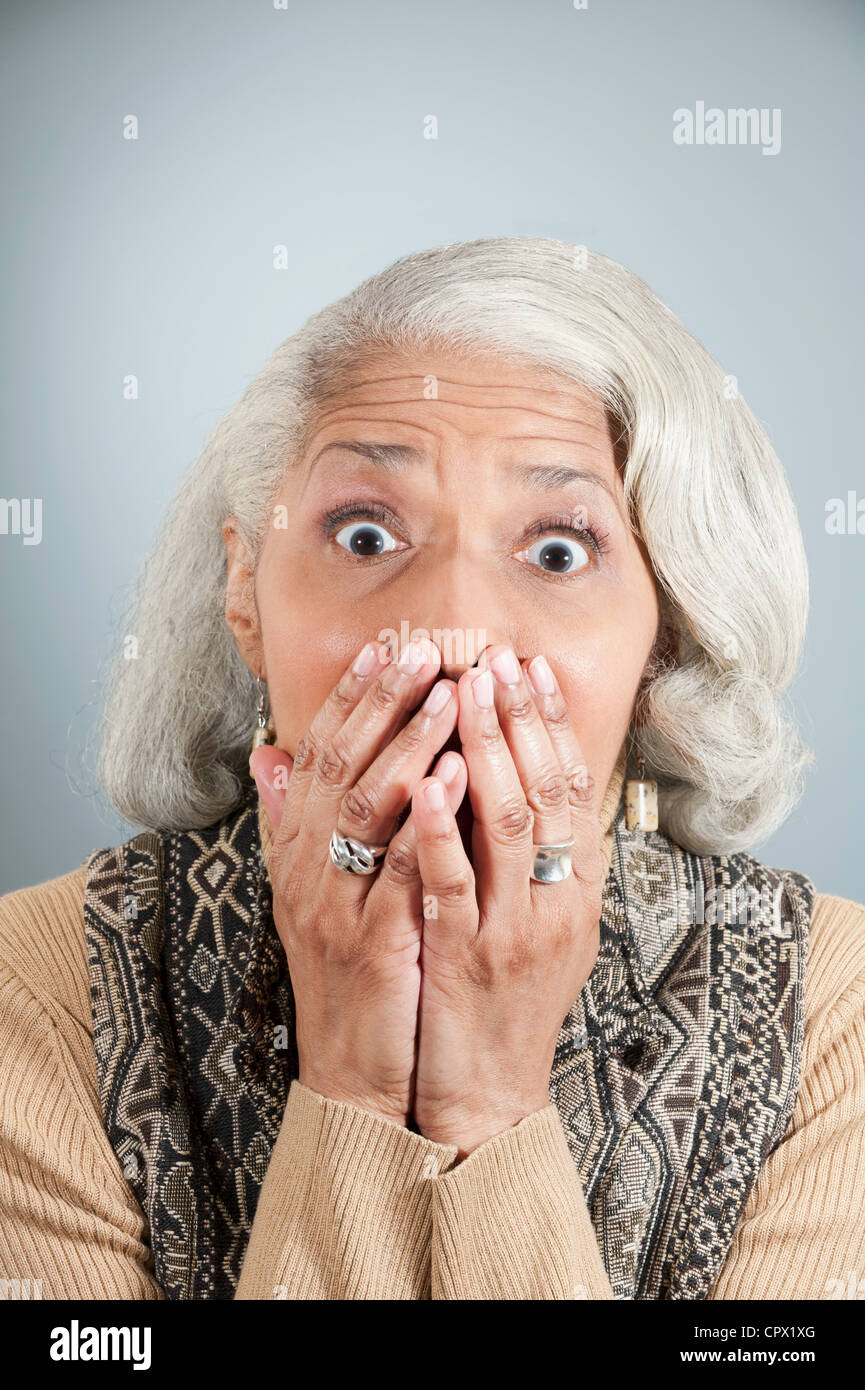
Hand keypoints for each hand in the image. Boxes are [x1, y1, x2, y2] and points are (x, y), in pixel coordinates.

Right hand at [251, 637, 466, 1127]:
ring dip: (408, 743)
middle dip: (381, 702)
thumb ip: (295, 820)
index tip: (385, 645)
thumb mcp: (310, 891)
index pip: (319, 754)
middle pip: (339, 766)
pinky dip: (428, 819)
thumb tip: (269, 753)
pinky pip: (402, 869)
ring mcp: (337, 904)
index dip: (350, 697)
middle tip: (423, 648)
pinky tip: (461, 776)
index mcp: (298, 851)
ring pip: (367, 807)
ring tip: (450, 692)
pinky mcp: (374, 941)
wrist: (352, 1069)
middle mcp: (307, 869)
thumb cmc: (347, 971)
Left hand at [410, 645, 602, 1155]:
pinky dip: (442, 828)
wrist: (486, 1091)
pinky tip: (427, 781)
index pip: (571, 786)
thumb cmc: (500, 998)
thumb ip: (520, 854)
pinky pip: (455, 882)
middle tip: (497, 657)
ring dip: (487, 750)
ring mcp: (515, 928)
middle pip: (548, 790)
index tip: (528, 667)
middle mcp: (556, 901)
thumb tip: (501, 779)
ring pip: (511, 823)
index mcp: (573, 888)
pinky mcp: (469, 957)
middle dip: (520, 717)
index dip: (550, 723)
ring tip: (466, 692)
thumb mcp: (529, 922)